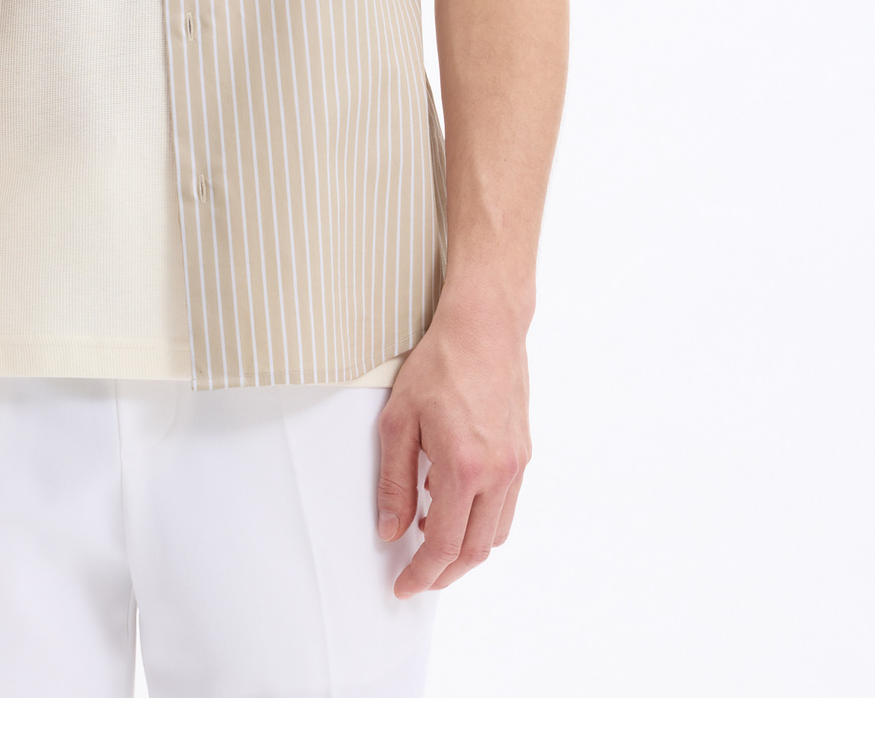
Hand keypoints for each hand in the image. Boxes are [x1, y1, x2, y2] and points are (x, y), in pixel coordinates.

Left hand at [374, 283, 531, 596]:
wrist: (484, 328)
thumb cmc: (439, 365)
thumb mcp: (398, 421)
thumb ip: (393, 481)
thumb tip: (390, 530)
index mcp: (463, 467)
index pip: (443, 544)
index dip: (422, 574)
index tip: (404, 586)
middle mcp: (497, 473)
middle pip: (474, 550)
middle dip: (444, 573)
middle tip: (418, 577)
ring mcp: (516, 465)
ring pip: (495, 533)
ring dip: (465, 550)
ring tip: (431, 540)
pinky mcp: (524, 455)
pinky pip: (506, 507)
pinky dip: (482, 522)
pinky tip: (454, 506)